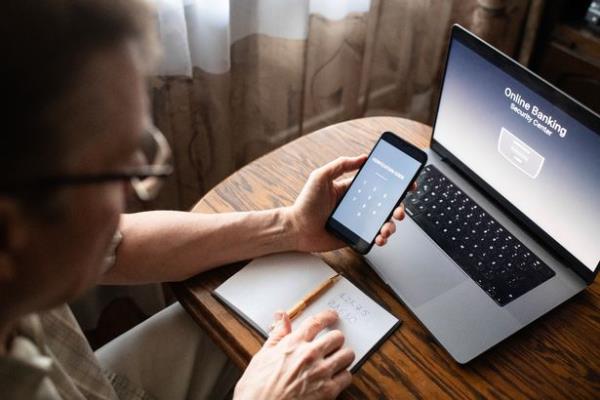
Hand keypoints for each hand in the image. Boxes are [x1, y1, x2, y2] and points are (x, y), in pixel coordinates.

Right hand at [234, 310, 354, 399]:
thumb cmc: (257, 389)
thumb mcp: (262, 356)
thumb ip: (277, 335)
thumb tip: (281, 317)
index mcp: (293, 344)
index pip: (316, 322)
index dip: (327, 316)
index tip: (332, 316)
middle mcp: (309, 354)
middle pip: (337, 336)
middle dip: (336, 339)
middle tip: (332, 343)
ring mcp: (320, 372)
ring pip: (347, 354)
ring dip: (343, 356)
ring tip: (337, 360)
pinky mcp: (328, 391)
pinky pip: (347, 376)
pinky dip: (343, 376)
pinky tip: (335, 378)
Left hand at [286, 155, 413, 251]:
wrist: (297, 229)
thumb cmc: (305, 203)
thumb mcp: (320, 177)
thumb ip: (340, 165)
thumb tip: (362, 157)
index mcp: (352, 189)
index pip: (378, 184)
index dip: (395, 183)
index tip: (408, 183)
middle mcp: (358, 204)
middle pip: (386, 204)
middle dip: (398, 207)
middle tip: (399, 211)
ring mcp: (359, 221)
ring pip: (384, 222)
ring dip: (391, 225)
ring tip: (387, 228)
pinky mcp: (356, 235)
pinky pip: (374, 236)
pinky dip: (382, 238)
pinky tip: (380, 237)